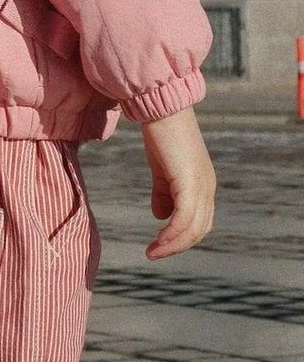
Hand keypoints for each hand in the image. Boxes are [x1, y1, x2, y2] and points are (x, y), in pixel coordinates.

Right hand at [141, 107, 215, 259]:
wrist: (161, 107)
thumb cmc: (161, 132)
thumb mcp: (161, 167)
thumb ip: (162, 191)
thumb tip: (160, 216)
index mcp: (203, 183)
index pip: (199, 221)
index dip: (181, 237)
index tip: (160, 245)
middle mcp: (207, 187)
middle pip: (199, 229)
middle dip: (177, 246)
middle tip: (155, 254)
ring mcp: (201, 185)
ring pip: (193, 228)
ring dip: (173, 244)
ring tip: (153, 252)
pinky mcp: (189, 182)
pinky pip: (184, 218)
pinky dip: (172, 234)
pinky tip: (158, 240)